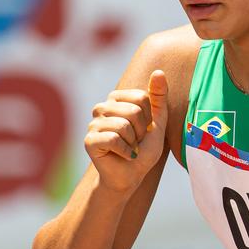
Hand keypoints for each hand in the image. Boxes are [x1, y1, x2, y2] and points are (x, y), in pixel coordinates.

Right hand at [85, 70, 168, 192]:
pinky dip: (125, 151)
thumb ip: (158, 97)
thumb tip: (158, 72)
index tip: (144, 130)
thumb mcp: (157, 122)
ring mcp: (93, 124)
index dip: (149, 118)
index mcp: (116, 99)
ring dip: (133, 142)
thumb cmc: (144, 149)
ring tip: (129, 148)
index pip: (142, 97)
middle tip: (135, 141)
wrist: (132, 175)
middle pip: (133, 110)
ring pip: (124, 125)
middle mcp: (102, 107)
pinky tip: (123, 155)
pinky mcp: (90, 141)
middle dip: (141, 131)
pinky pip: (113, 139)